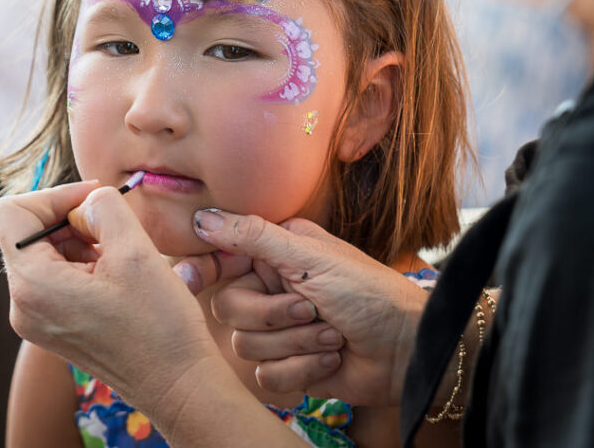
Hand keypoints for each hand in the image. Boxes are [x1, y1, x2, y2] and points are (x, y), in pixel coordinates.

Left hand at [0, 182, 223, 413]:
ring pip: (43, 253)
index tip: (93, 200)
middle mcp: (22, 305)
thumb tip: (86, 200)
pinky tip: (117, 274)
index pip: (11, 212)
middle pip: (26, 232)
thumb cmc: (158, 325)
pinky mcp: (53, 328)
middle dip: (69, 218)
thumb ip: (102, 207)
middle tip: (114, 227)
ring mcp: (35, 320)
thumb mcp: (135, 250)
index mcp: (32, 284)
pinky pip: (55, 278)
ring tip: (119, 255)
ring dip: (79, 241)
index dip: (52, 195)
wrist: (176, 384)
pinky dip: (82, 263)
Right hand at [176, 210, 427, 405]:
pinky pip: (266, 375)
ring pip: (245, 344)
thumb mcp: (310, 256)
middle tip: (312, 308)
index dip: (202, 270)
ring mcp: (278, 330)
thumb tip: (201, 218)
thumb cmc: (368, 293)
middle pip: (228, 308)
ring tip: (332, 334)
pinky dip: (303, 369)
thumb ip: (252, 236)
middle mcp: (270, 289)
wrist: (404, 348)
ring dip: (297, 343)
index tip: (190, 277)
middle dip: (274, 315)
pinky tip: (331, 358)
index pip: (220, 260)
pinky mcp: (287, 366)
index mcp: (272, 255)